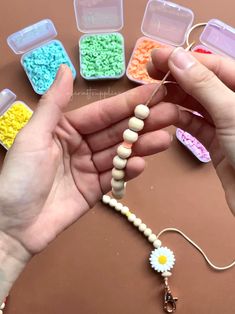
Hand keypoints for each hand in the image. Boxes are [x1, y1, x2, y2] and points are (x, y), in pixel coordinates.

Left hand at [0, 65, 174, 254]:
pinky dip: (128, 171)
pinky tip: (141, 163)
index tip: (153, 93)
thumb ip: (53, 104)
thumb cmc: (19, 178)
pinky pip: (114, 177)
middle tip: (171, 114)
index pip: (102, 113)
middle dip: (142, 123)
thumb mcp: (33, 136)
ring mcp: (88, 169)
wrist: (12, 227)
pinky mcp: (93, 190)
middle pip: (116, 132)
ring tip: (164, 139)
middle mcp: (80, 145)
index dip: (127, 103)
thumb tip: (65, 68)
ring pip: (119, 154)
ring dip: (141, 146)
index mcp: (65, 129)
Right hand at [148, 47, 234, 214]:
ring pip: (196, 105)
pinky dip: (180, 120)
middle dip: (176, 78)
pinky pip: (195, 125)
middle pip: (202, 83)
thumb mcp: (231, 112)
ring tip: (152, 96)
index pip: (213, 65)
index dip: (183, 59)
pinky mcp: (216, 142)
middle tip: (148, 75)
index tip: (155, 57)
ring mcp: (226, 123)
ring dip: (175, 100)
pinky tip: (164, 115)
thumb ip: (203, 84)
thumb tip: (176, 57)